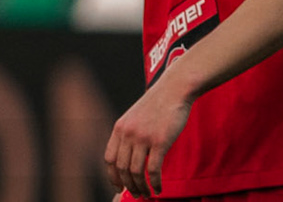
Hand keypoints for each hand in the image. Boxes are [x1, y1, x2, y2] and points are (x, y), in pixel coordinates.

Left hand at [104, 77, 192, 196]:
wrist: (173, 91)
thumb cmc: (157, 106)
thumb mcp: (135, 118)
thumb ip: (130, 135)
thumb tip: (130, 158)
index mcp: (119, 128)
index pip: (109, 158)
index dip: (112, 175)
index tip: (118, 186)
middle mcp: (127, 133)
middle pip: (122, 168)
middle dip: (128, 185)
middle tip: (137, 194)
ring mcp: (142, 138)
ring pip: (136, 172)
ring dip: (141, 187)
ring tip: (147, 195)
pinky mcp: (159, 141)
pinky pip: (153, 170)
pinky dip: (155, 183)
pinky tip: (159, 189)